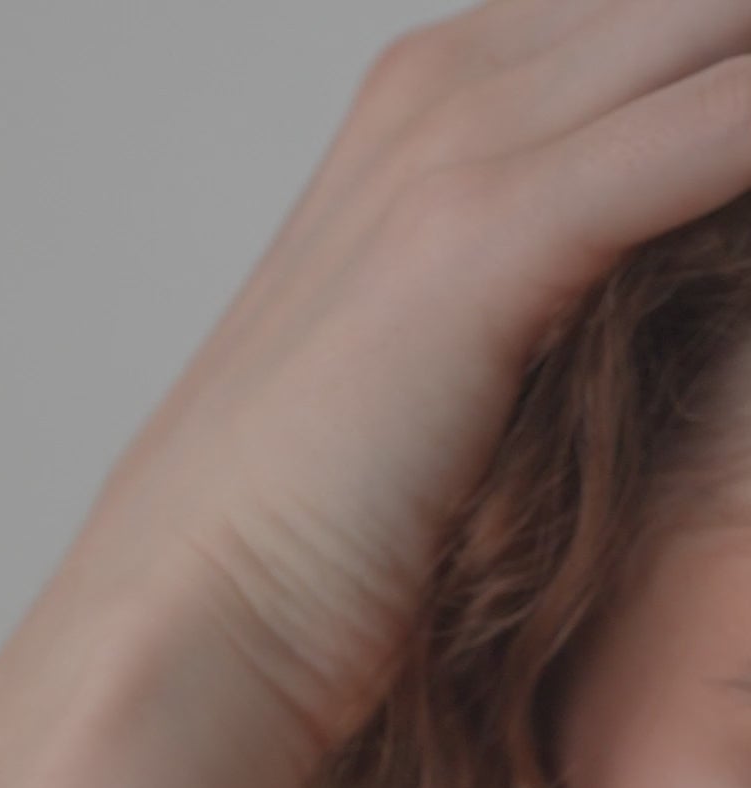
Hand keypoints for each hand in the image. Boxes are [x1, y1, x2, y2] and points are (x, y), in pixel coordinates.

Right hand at [47, 0, 750, 787]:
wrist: (186, 631)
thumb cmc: (302, 542)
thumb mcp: (436, 382)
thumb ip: (536, 300)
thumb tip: (637, 316)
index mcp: (427, 112)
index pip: (652, 18)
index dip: (733, 65)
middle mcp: (442, 92)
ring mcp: (453, 149)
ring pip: (708, 27)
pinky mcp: (479, 239)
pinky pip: (705, 129)